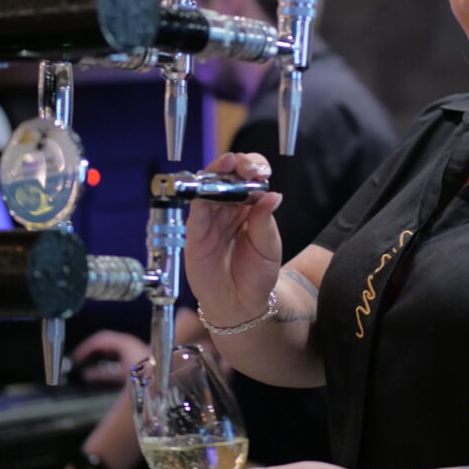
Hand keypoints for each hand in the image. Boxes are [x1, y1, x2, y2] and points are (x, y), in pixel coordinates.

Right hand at [71, 330, 149, 385]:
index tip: (74, 357)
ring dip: (96, 353)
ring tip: (84, 362)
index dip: (85, 347)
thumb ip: (102, 375)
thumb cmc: (145, 371)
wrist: (166, 373)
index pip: (99, 339)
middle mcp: (126, 342)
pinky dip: (104, 359)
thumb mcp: (122, 373)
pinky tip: (97, 369)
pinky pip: (114, 354)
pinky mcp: (133, 354)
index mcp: (123, 342)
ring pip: (109, 347)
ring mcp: (131, 348)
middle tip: (76, 359)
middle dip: (89, 349)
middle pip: (103, 341)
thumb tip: (85, 376)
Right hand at [184, 152, 283, 329]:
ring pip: (208, 187)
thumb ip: (265, 222)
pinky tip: (206, 190)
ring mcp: (211, 219)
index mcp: (250, 206)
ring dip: (215, 174)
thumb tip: (273, 195)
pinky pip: (195, 210)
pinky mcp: (196, 233)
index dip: (253, 167)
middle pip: (227, 175)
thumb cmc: (257, 275)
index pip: (249, 177)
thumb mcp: (269, 248)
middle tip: (245, 166)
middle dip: (235, 164)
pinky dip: (198, 197)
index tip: (261, 170)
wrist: (240, 304)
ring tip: (226, 167)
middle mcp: (228, 207)